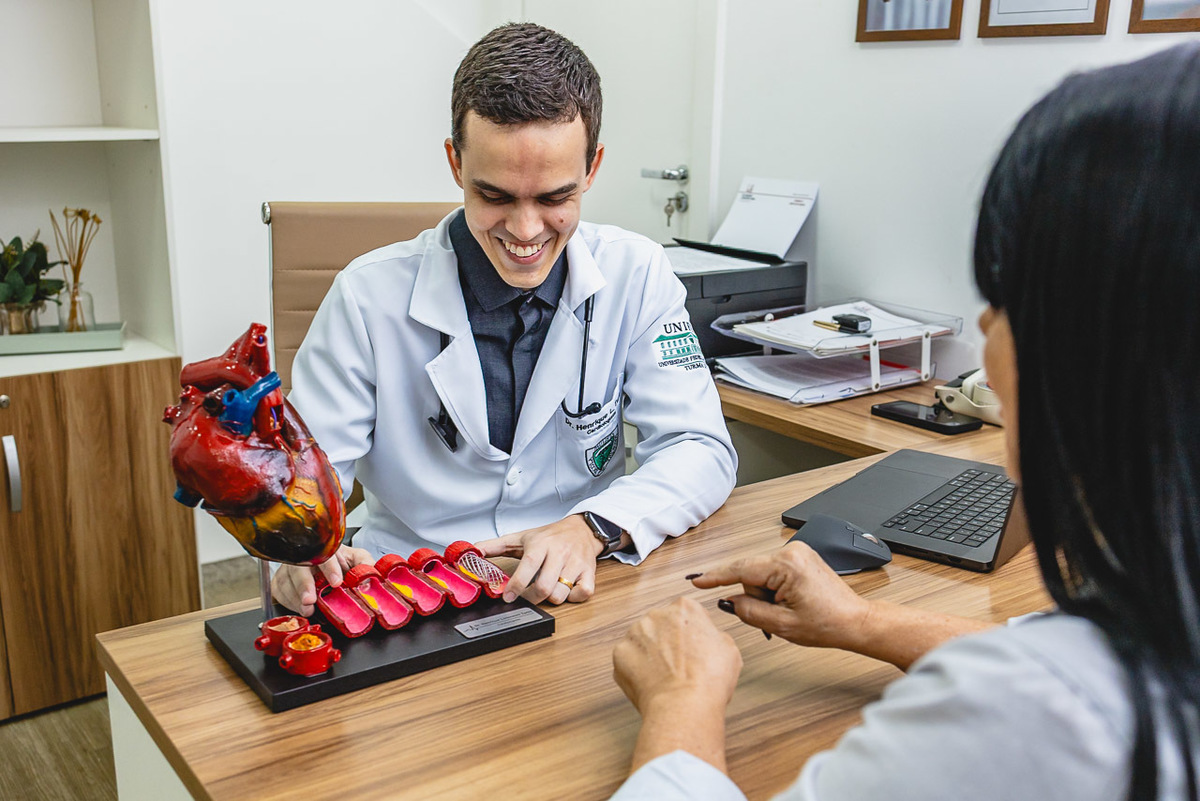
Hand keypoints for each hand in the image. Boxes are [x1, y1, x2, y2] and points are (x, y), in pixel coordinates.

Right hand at [270, 544, 373, 615]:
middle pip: (298, 566)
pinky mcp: (280, 579)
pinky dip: (287, 602)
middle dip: (303, 585)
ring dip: (295, 598)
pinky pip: (278, 590)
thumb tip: (373, 573)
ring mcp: (289, 567)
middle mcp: (303, 555)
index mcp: (324, 547)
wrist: (325, 561)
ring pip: (285, 580)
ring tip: (307, 610)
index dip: (329, 567)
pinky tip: (298, 608)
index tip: (336, 582)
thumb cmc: (340, 560)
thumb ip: (365, 564)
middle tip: (310, 601)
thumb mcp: (357, 558)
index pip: (324, 553)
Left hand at [474, 514, 599, 604]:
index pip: (529, 564)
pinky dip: (573, 598)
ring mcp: (576, 564)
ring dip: (551, 598)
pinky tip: (565, 592)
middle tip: (526, 596)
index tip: (508, 596)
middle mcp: (560, 553)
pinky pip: (583, 593)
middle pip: (545, 586)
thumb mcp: (521, 537)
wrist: (581, 529)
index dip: (517, 583)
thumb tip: (471, 551)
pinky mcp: (590, 572)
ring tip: (546, 589)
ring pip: (562, 593)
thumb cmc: (549, 536)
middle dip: (532, 597)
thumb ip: (495, 546)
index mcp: (541, 543)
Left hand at [613, 597, 742, 714]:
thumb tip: (710, 638)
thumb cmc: (708, 681)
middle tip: (680, 665)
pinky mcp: (620, 653)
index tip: (694, 647)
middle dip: (668, 642)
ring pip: (643, 641)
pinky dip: (636, 670)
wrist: (684, 706)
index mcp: (684, 608)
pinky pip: (629, 659)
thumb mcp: (729, 650)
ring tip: (666, 677)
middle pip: (662, 625)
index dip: (692, 633)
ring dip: (651, 655)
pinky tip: (652, 683)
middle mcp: (657, 614)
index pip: (687, 613)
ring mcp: (636, 633)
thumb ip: (715, 635)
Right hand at [693, 542, 871, 650]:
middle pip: (750, 573)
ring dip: (767, 594)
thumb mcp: (781, 625)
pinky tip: (791, 602)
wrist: (854, 621)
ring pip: (761, 574)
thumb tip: (728, 601)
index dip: (716, 577)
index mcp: (786, 566)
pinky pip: (773, 572)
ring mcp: (797, 552)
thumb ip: (748, 611)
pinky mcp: (800, 557)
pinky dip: (775, 588)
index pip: (740, 569)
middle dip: (756, 596)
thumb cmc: (828, 624)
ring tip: (789, 610)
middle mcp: (791, 552)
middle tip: (776, 615)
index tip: (697, 581)